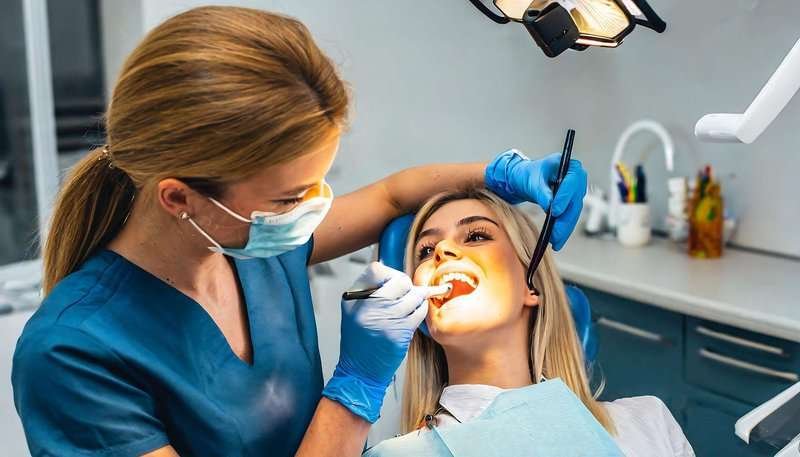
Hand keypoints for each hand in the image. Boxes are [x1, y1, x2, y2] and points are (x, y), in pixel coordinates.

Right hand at [322, 262, 427, 422]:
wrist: (359, 371)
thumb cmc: (359, 341)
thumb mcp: (354, 311)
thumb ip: (370, 292)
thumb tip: (398, 276)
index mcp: (354, 298)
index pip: (376, 269)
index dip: (389, 273)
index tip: (392, 282)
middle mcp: (369, 305)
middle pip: (400, 280)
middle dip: (407, 285)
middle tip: (405, 293)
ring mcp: (386, 318)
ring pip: (414, 295)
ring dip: (417, 297)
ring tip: (411, 304)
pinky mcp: (400, 331)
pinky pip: (420, 310)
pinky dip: (421, 309)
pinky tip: (416, 312)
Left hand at [485, 149, 586, 249]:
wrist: (525, 179)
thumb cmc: (528, 174)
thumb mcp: (532, 180)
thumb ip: (541, 191)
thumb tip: (549, 204)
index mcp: (570, 167)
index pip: (572, 182)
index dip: (565, 198)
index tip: (555, 211)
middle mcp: (577, 179)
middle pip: (575, 202)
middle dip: (565, 221)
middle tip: (555, 235)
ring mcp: (576, 192)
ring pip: (573, 214)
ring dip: (565, 230)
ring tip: (555, 242)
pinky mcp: (571, 204)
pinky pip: (569, 218)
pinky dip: (563, 230)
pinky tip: (556, 240)